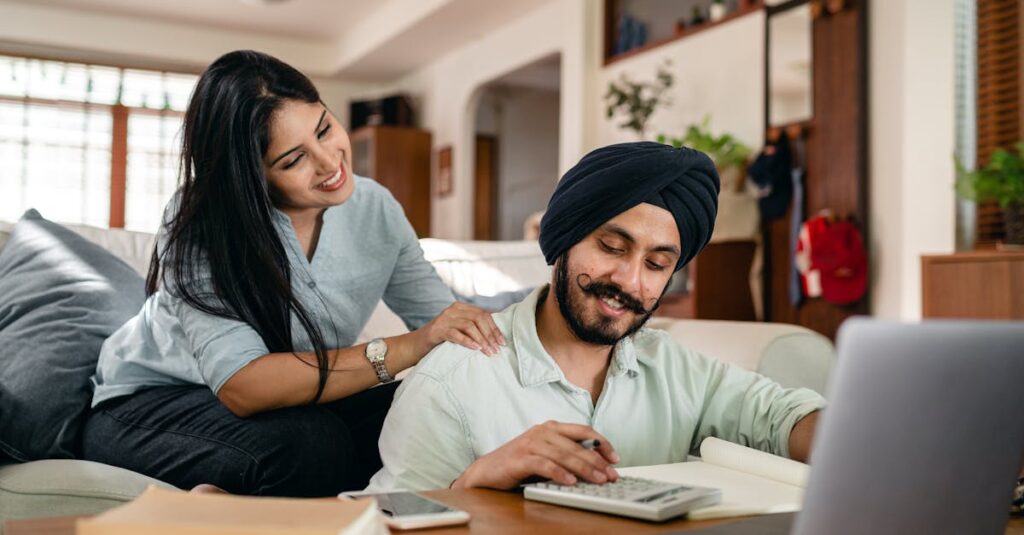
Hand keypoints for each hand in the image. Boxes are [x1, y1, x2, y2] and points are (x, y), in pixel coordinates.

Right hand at [418, 302, 504, 355]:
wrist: (414, 346)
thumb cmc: (441, 340)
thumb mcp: (458, 330)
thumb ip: (472, 327)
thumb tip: (496, 336)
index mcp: (460, 307)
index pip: (483, 315)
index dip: (495, 328)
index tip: (502, 342)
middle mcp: (453, 310)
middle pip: (479, 318)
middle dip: (490, 335)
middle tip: (496, 350)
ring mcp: (444, 318)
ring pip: (469, 326)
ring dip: (482, 340)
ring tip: (489, 352)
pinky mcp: (437, 330)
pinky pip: (456, 334)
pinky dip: (467, 341)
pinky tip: (475, 348)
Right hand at [452, 421, 620, 489]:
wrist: (487, 471)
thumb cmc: (520, 463)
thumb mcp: (547, 455)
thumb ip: (567, 455)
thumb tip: (596, 465)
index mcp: (551, 428)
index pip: (583, 430)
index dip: (602, 443)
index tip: (615, 458)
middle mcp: (542, 432)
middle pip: (577, 445)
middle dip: (597, 461)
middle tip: (611, 475)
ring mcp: (531, 443)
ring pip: (564, 455)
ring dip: (584, 469)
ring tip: (598, 480)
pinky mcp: (520, 458)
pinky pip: (544, 465)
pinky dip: (559, 473)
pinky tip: (570, 482)